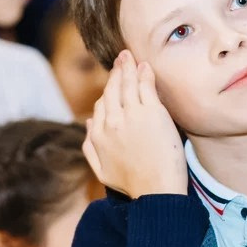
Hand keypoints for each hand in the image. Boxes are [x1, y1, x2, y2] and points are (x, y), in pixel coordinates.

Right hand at [83, 52, 186, 198]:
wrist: (157, 190)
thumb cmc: (133, 184)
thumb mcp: (101, 170)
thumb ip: (90, 146)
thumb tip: (89, 123)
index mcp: (99, 134)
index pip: (101, 105)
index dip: (108, 93)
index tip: (114, 85)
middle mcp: (112, 121)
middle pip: (112, 90)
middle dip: (116, 72)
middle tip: (121, 59)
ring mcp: (132, 115)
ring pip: (127, 84)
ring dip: (128, 67)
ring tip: (129, 56)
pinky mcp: (153, 112)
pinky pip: (146, 87)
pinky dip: (144, 74)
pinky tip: (144, 66)